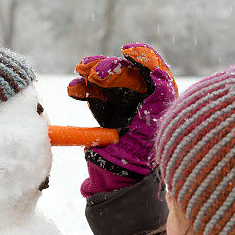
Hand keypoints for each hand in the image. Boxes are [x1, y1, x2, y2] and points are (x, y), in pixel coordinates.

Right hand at [68, 42, 177, 177]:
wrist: (118, 182)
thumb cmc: (141, 156)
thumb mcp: (153, 123)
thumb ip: (158, 94)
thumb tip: (157, 70)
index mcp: (159, 104)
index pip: (154, 73)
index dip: (143, 58)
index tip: (128, 52)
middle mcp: (143, 105)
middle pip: (127, 76)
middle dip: (110, 68)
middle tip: (94, 72)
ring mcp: (124, 111)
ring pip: (108, 84)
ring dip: (93, 75)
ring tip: (81, 72)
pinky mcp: (107, 119)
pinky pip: (96, 98)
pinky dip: (84, 90)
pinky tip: (74, 88)